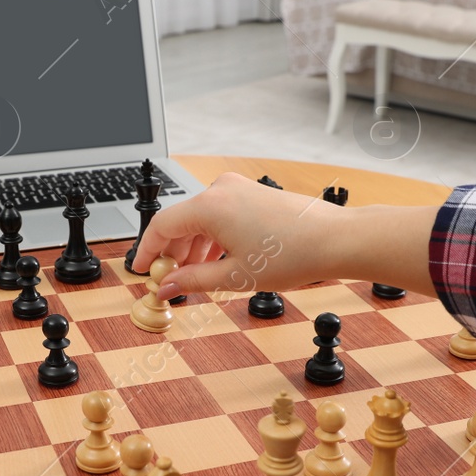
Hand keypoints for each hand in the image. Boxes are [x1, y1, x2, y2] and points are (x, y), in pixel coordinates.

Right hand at [131, 172, 438, 299]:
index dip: (147, 251)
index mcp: (209, 206)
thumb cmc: (292, 254)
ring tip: (196, 277)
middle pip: (180, 221)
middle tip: (169, 281)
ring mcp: (238, 188)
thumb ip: (192, 280)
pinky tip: (219, 261)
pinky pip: (220, 214)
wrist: (335, 239)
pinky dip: (212, 237)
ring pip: (201, 218)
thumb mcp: (234, 276)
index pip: (161, 226)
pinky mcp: (253, 194)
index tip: (141, 271)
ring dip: (193, 247)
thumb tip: (166, 287)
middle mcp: (220, 189)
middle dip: (171, 253)